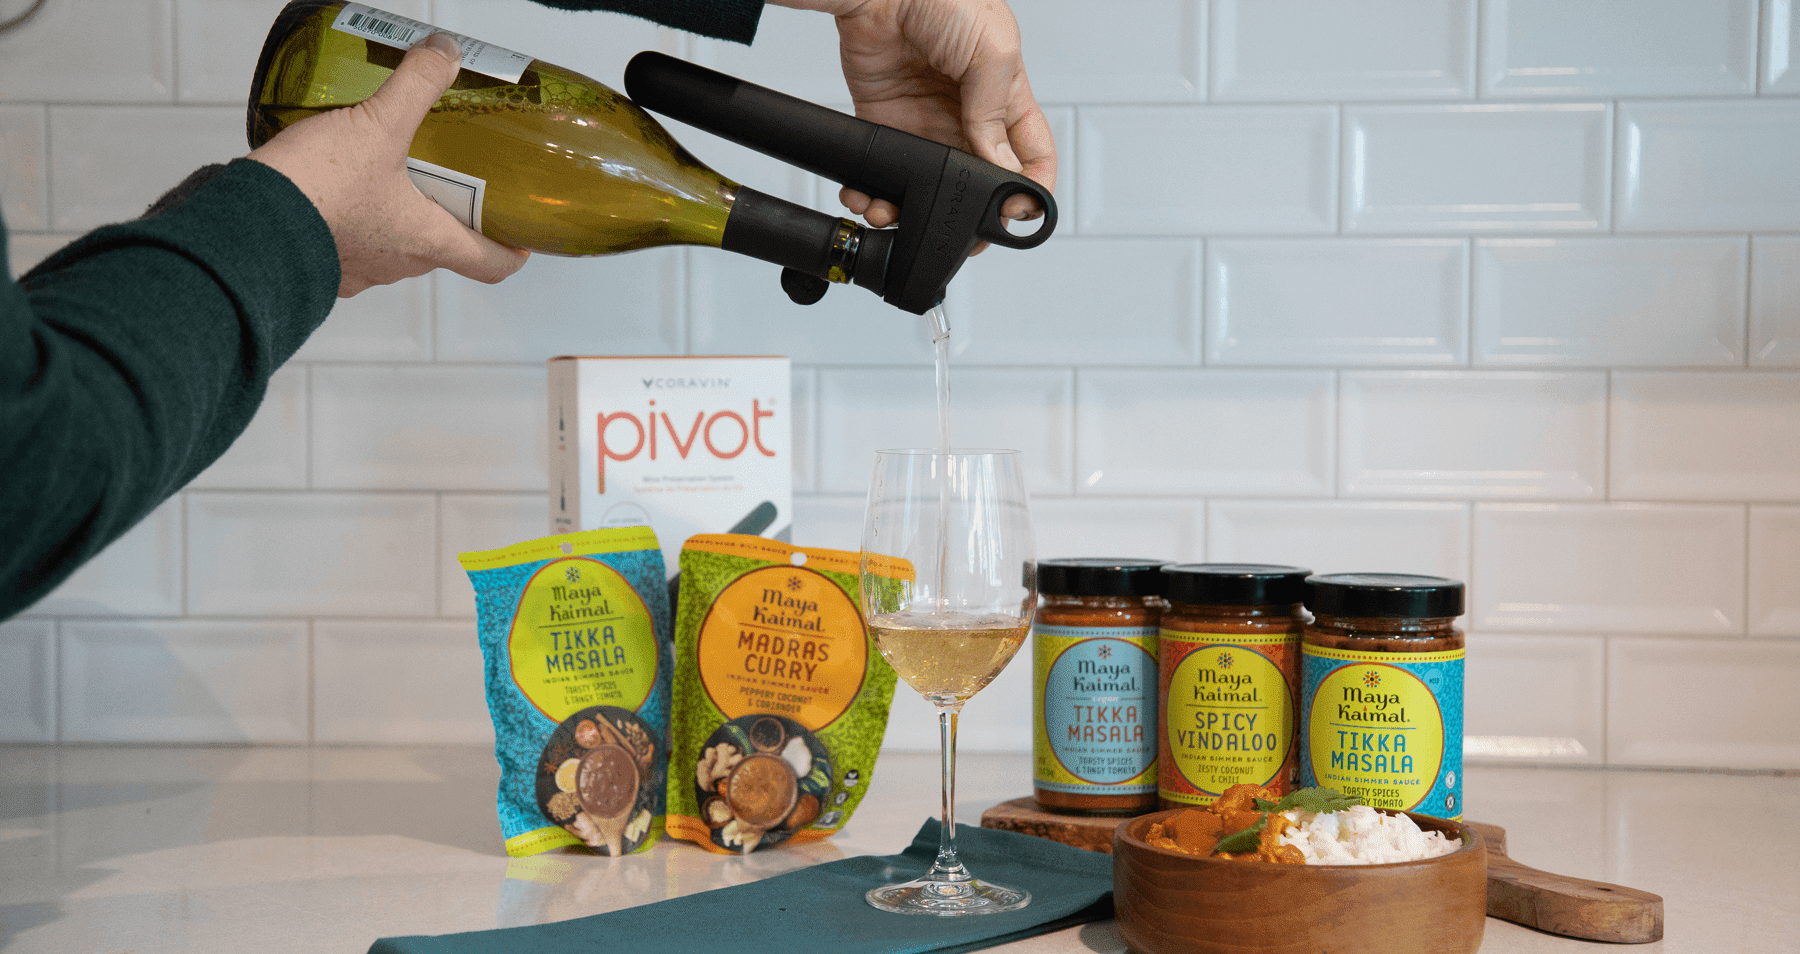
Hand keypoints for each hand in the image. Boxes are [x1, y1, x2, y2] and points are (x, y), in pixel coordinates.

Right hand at [247, 32, 529, 296]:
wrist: (244, 225)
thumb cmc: (315, 190)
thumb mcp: (377, 125)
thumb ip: (416, 86)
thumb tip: (445, 55)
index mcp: (425, 241)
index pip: (489, 264)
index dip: (511, 250)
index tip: (521, 236)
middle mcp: (395, 264)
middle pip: (442, 248)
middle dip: (451, 216)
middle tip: (454, 183)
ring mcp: (357, 270)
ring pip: (394, 246)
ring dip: (400, 215)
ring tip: (395, 174)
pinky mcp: (320, 262)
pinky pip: (350, 245)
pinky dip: (356, 220)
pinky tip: (343, 186)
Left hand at [772, 0, 1057, 245]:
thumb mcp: (991, 51)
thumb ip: (996, 114)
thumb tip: (1001, 167)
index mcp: (1006, 96)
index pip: (1031, 156)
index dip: (1029, 188)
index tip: (1016, 214)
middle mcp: (969, 115)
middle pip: (977, 181)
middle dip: (967, 211)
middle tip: (955, 231)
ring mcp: (927, 122)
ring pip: (930, 183)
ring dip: (915, 207)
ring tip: (899, 215)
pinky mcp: (888, 123)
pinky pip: (886, 168)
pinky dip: (876, 191)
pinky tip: (872, 198)